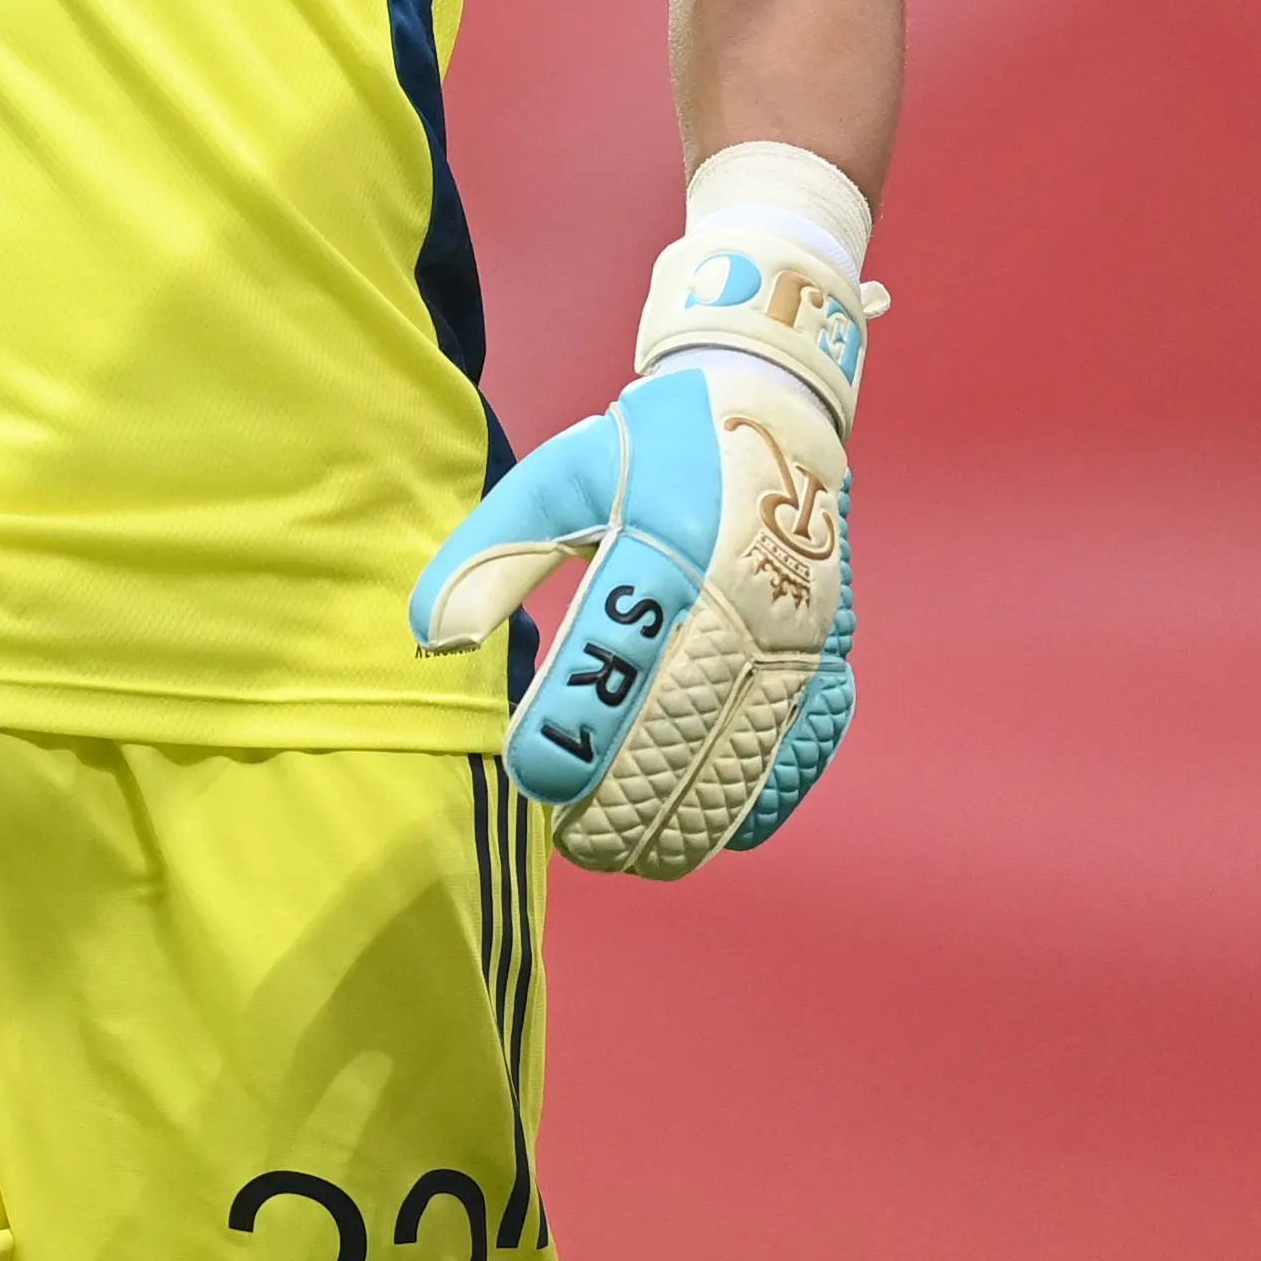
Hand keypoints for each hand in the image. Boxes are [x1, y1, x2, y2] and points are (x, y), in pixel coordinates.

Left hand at [407, 145, 880, 877]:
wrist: (775, 409)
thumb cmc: (648, 448)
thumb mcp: (557, 476)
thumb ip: (490, 554)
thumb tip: (430, 637)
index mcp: (665, 541)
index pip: (609, 665)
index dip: (567, 736)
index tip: (529, 776)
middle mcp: (740, 593)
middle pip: (676, 731)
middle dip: (621, 803)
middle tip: (573, 837)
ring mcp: (797, 630)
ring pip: (740, 757)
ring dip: (683, 820)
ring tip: (627, 851)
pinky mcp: (831, 651)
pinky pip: (802, 751)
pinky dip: (757, 801)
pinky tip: (708, 826)